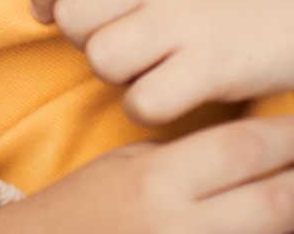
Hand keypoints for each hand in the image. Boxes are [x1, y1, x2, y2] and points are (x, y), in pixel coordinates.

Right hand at [0, 119, 293, 233]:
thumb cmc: (85, 207)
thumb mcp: (128, 166)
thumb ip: (185, 157)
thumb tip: (249, 148)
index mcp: (158, 178)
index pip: (240, 147)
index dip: (286, 133)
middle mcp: (179, 224)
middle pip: (274, 200)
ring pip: (268, 233)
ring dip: (290, 212)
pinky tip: (276, 222)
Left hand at [31, 0, 293, 124]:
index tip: (48, 10)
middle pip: (72, 17)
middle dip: (83, 37)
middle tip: (114, 40)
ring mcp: (183, 19)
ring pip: (101, 60)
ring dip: (115, 73)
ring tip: (143, 65)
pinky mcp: (212, 68)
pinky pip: (142, 101)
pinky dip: (145, 106)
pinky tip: (165, 93)